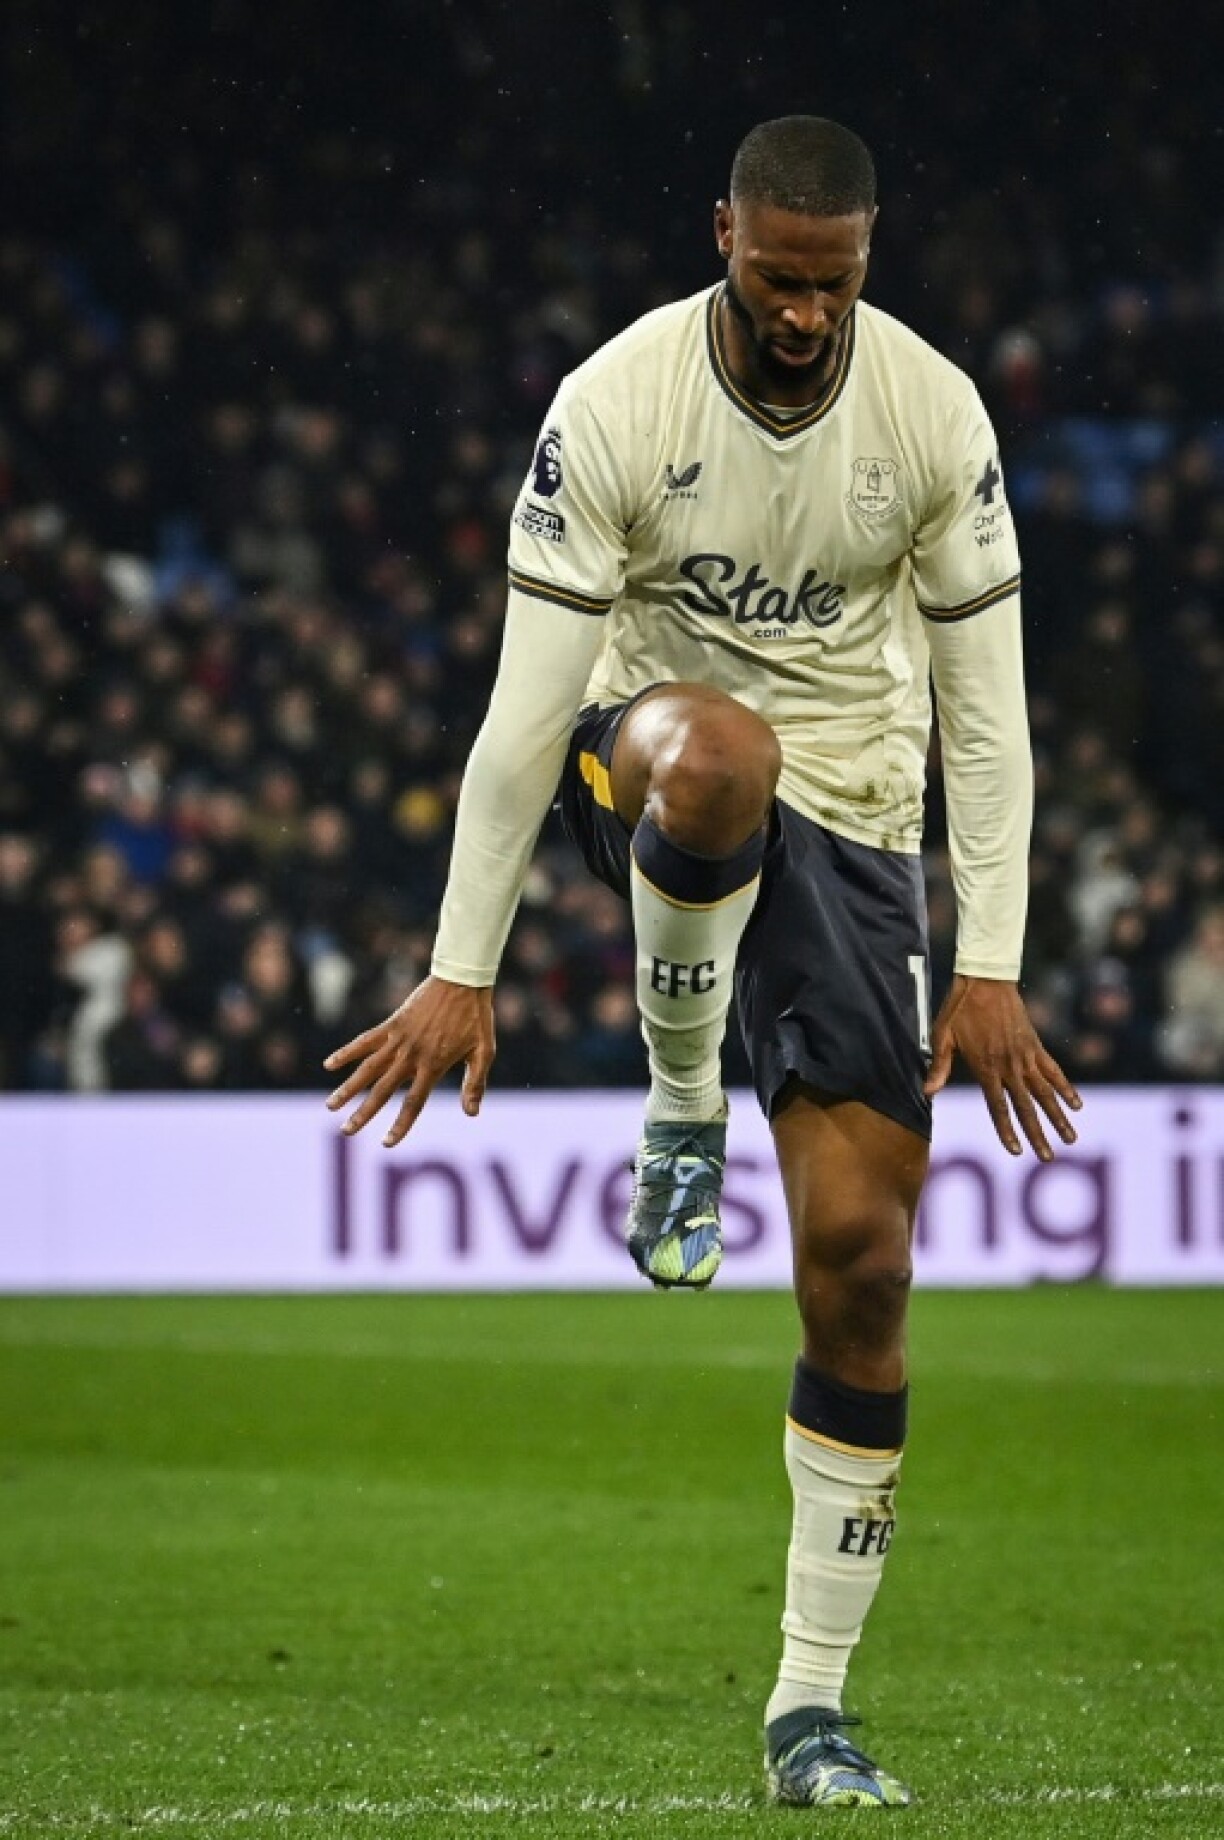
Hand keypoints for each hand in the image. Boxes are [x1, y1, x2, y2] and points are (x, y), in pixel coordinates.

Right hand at [323, 976, 494, 1147]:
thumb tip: (472, 1114)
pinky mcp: (391, 1025)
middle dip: (363, 1113)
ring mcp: (398, 1039)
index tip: (387, 1143)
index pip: (413, 1103)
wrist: (462, 980)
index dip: (400, 1125)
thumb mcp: (484, 1052)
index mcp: (434, 1065)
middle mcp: (411, 1055)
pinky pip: (365, 1041)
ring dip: (348, 1088)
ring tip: (331, 1106)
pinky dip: (347, 1052)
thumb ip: (476, 1083)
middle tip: (346, 1131)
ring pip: (367, 1068)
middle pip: (382, 1090)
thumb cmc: (476, 1018)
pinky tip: (329, 1065)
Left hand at [924, 974, 1081, 1161]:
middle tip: (1048, 1157)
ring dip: (1058, 1117)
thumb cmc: (959, 1008)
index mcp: (986, 1067)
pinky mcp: (1035, 1045)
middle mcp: (1009, 1066)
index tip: (1016, 1151)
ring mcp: (1026, 1056)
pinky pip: (1054, 1070)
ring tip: (1071, 1139)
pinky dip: (1066, 1088)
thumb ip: (939, 1066)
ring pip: (1046, 1093)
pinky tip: (1077, 1105)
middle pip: (1026, 1107)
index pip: (998, 1106)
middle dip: (1038, 1134)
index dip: (1007, 1130)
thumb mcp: (942, 1036)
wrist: (985, 979)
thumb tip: (927, 1093)